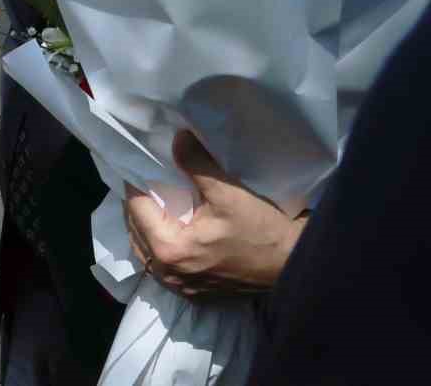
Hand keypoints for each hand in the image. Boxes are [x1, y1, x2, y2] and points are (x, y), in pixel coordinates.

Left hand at [124, 130, 306, 296]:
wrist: (294, 265)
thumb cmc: (262, 231)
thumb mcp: (228, 193)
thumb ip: (195, 164)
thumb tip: (176, 138)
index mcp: (168, 249)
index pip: (135, 207)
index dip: (137, 182)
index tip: (142, 163)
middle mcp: (167, 273)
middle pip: (136, 228)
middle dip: (140, 203)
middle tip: (149, 178)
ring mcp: (179, 287)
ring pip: (145, 248)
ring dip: (147, 224)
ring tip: (158, 200)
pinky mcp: (192, 292)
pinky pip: (162, 264)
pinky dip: (161, 243)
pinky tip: (172, 227)